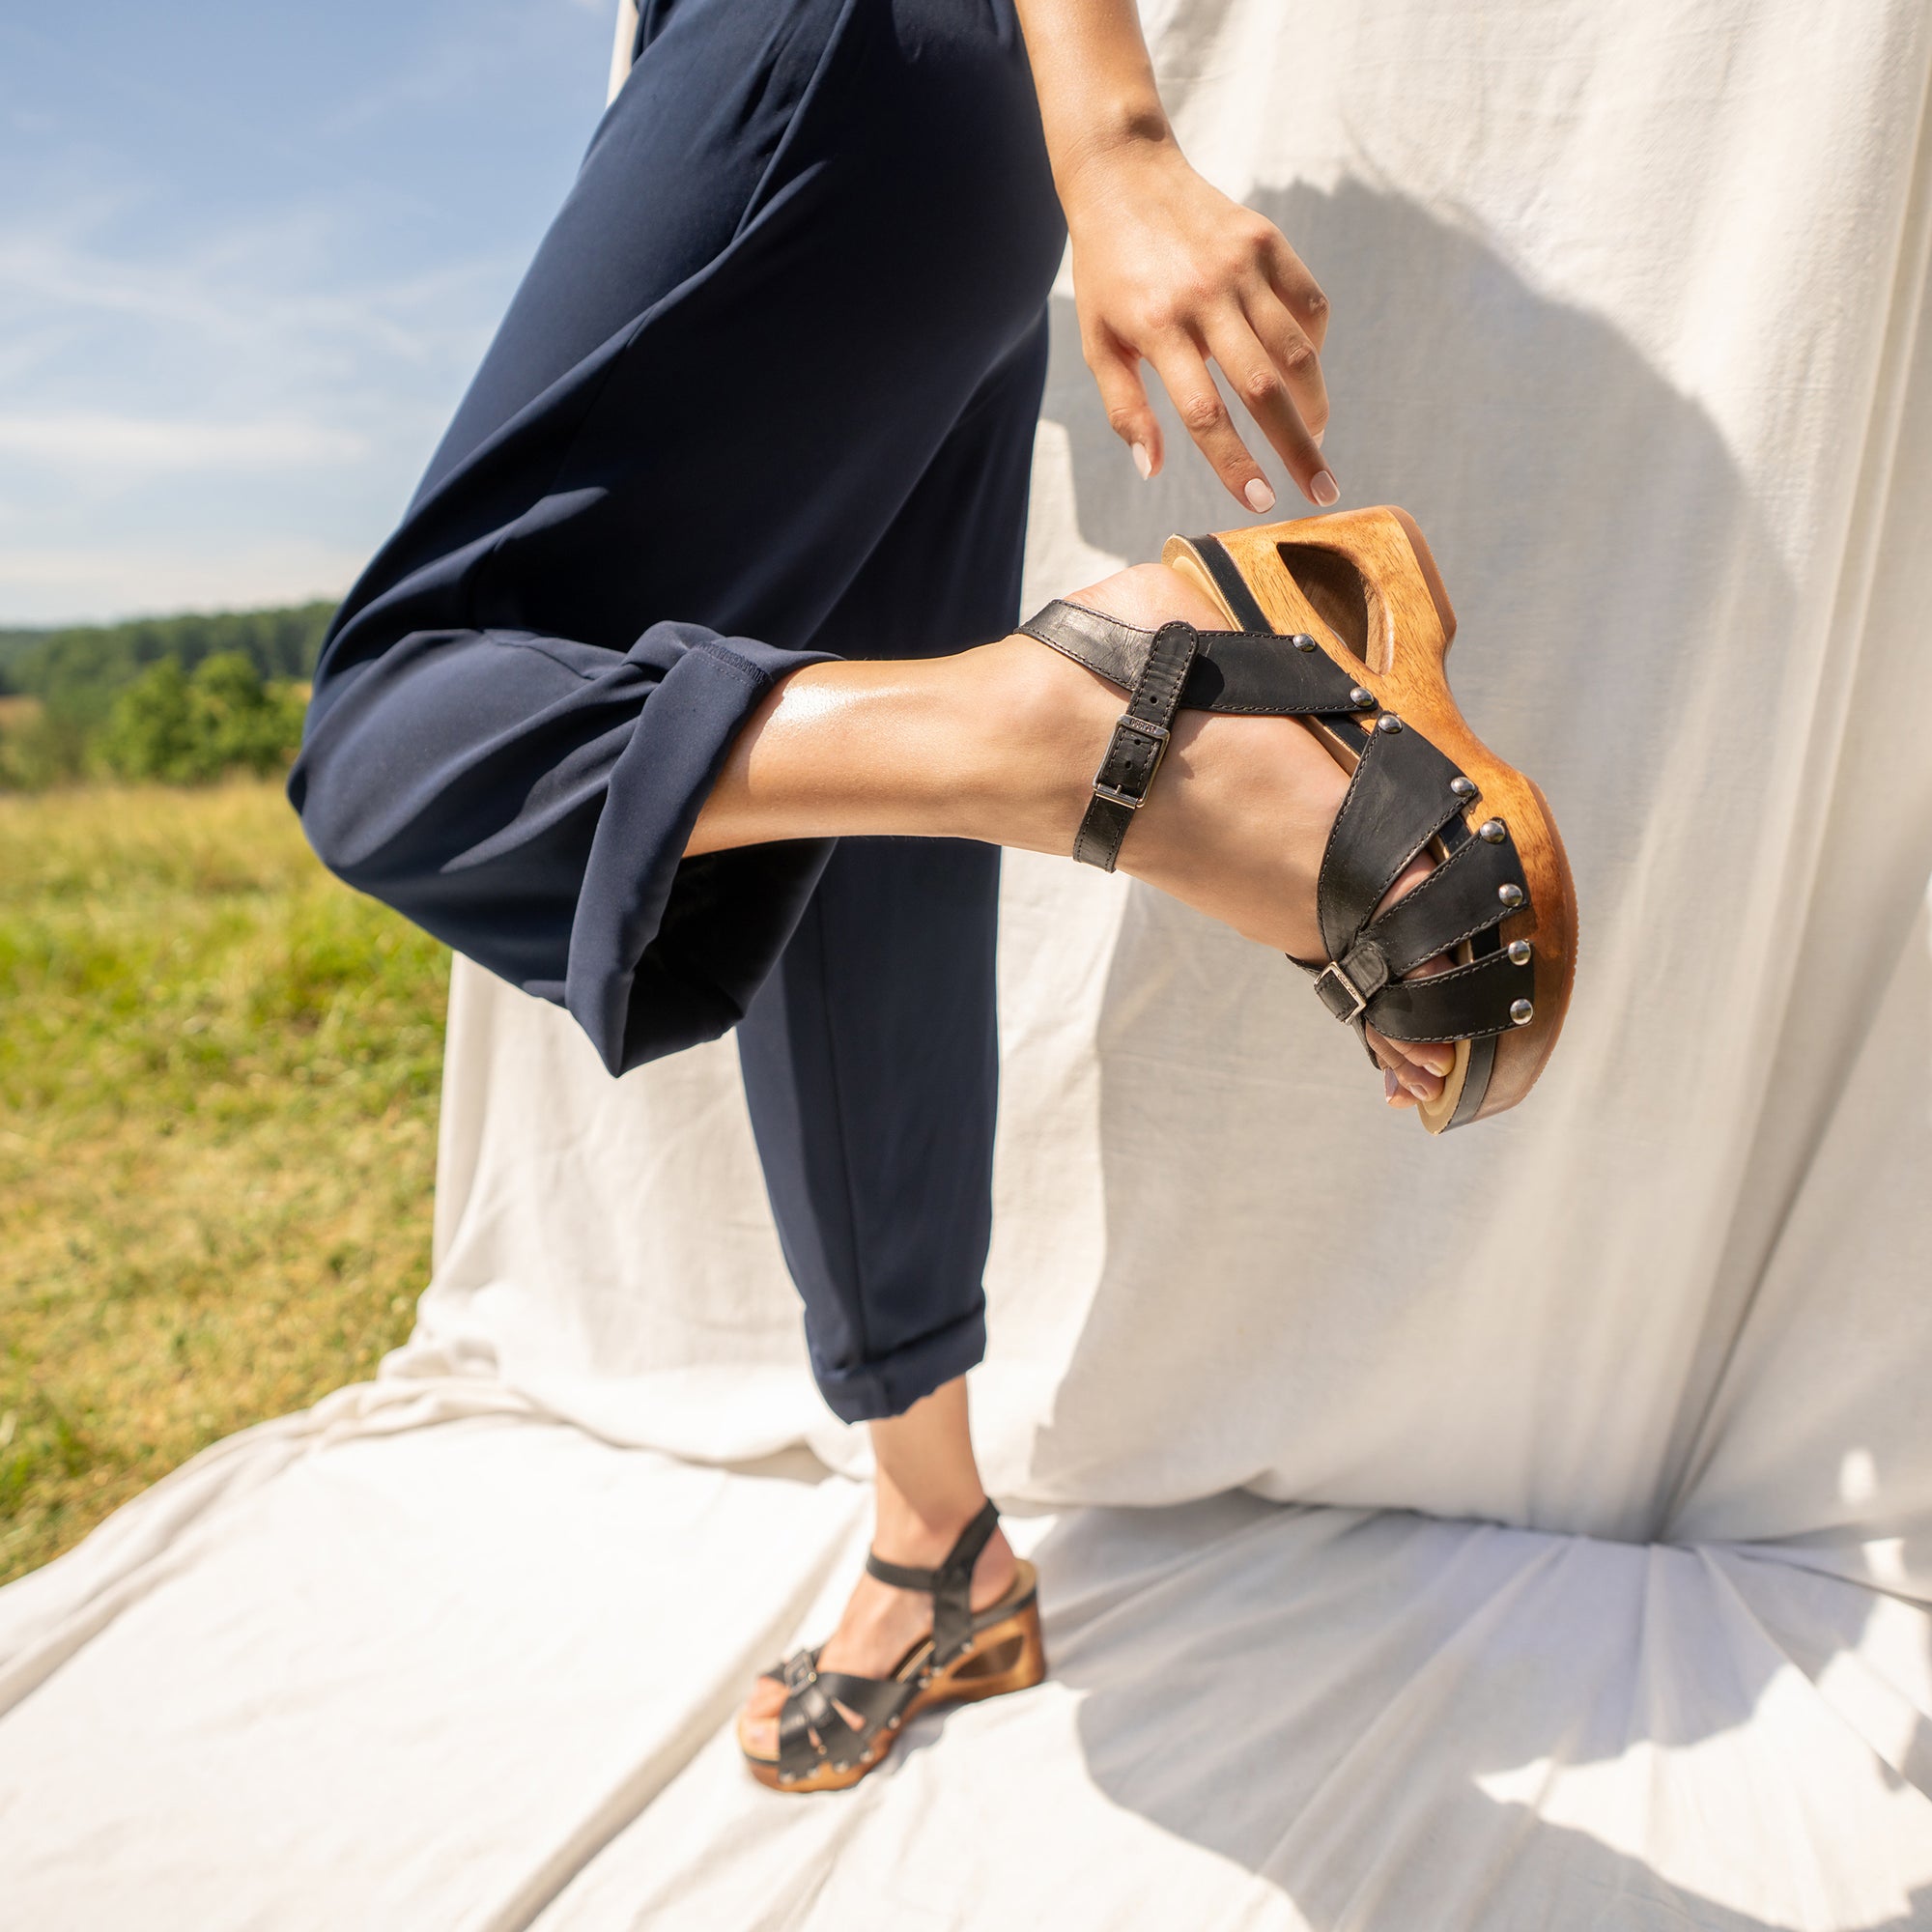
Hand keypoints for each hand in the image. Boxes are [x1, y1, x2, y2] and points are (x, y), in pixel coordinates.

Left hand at [1061, 138, 1335, 513]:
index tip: (1259, 502)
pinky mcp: (1267, 240)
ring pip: (1296, 349)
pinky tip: (1304, 376)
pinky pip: (1308, 303)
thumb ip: (1124, 409)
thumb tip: (1153, 469)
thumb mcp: (1097, 343)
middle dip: (1297, 447)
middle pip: (1263, 388)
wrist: (1124, 176)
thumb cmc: (1107, 274)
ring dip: (1314, 404)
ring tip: (1316, 441)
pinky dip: (1314, 346)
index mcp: (1156, 327)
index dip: (1235, 462)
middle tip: (1321, 491)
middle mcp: (1204, 296)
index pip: (1206, 412)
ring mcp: (1241, 265)